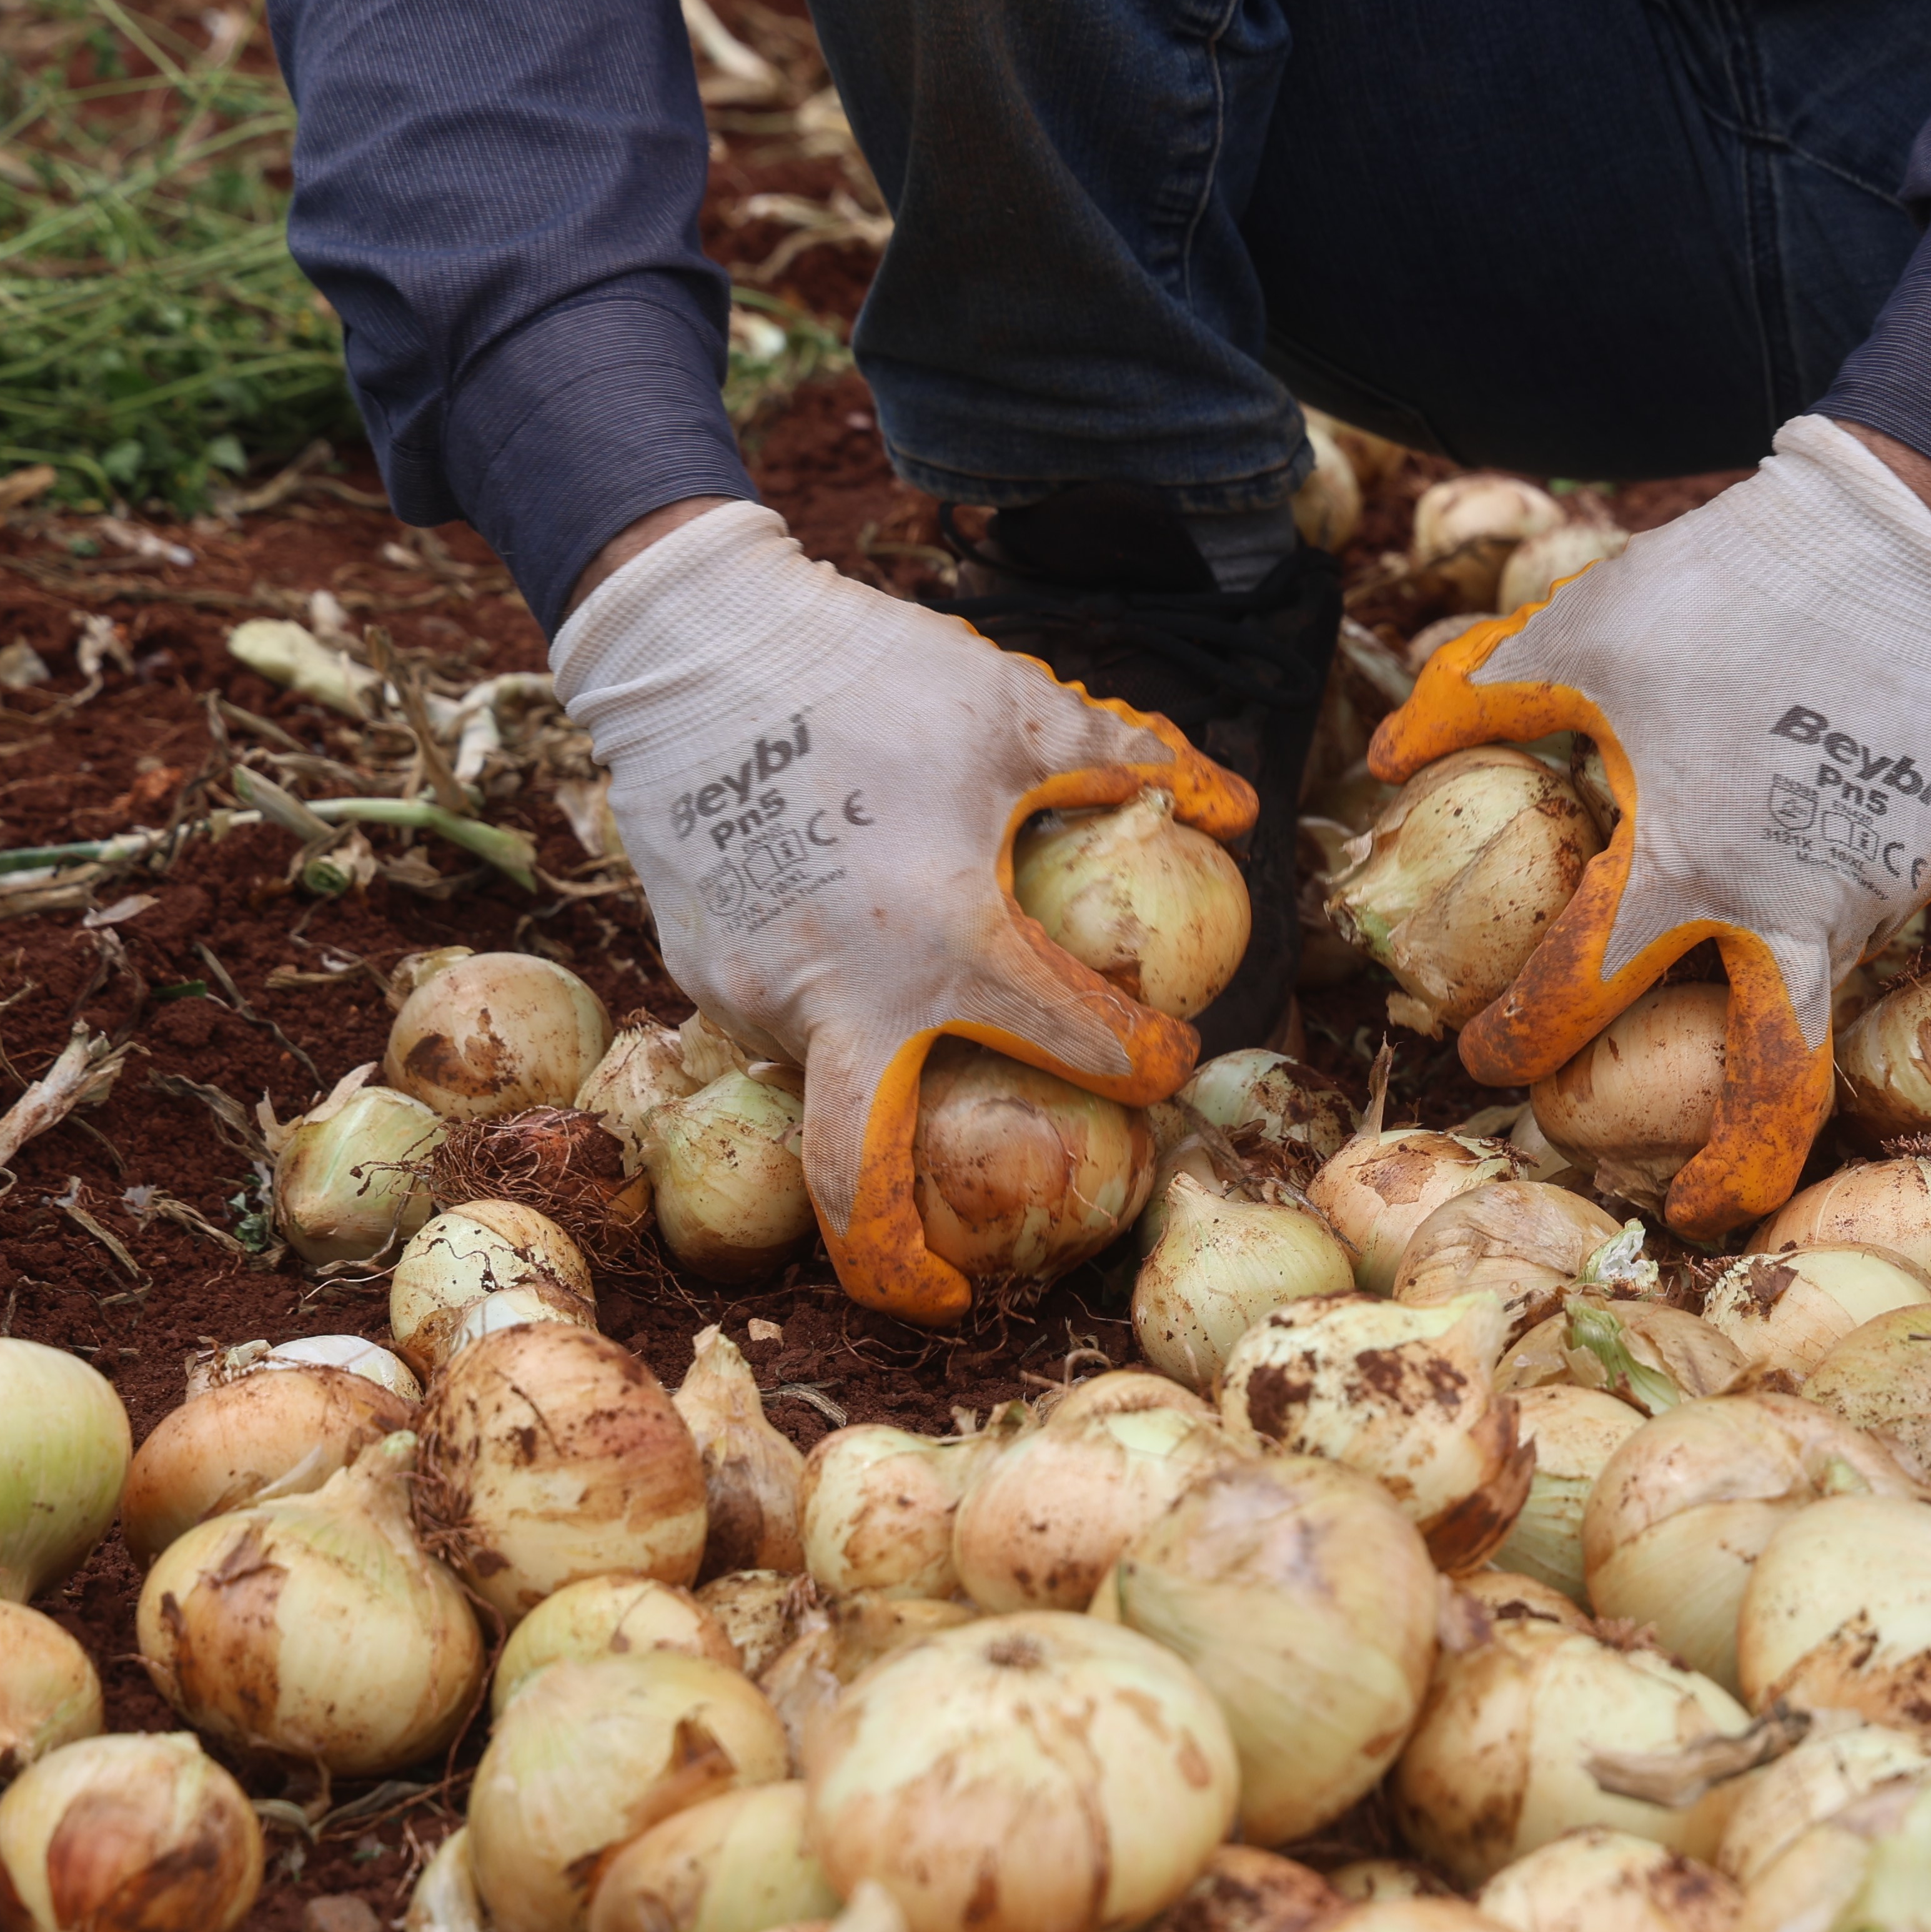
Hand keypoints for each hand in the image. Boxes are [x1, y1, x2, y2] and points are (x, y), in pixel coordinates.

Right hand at [555, 503, 1255, 1320]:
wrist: (689, 637)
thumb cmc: (872, 672)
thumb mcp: (1019, 707)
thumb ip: (1132, 765)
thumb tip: (1240, 807)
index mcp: (940, 943)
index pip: (1072, 1043)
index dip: (1142, 1062)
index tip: (1165, 1062)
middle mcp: (836, 995)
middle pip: (856, 1180)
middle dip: (898, 1263)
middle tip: (949, 1293)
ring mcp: (750, 994)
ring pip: (822, 1077)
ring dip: (876, 1084)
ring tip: (916, 1042)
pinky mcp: (695, 968)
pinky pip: (775, 1016)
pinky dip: (823, 1007)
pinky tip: (844, 943)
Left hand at [1368, 416, 1930, 1236]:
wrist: (1896, 536)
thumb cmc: (1721, 585)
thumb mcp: (1577, 634)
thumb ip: (1475, 701)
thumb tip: (1386, 757)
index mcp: (1686, 864)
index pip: (1580, 991)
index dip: (1518, 1033)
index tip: (1483, 1050)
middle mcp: (1793, 904)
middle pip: (1776, 1087)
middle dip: (1737, 1172)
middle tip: (1692, 1209)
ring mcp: (1878, 889)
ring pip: (1815, 986)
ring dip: (1762, 1013)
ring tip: (1717, 1011)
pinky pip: (1861, 914)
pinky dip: (1814, 918)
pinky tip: (1784, 868)